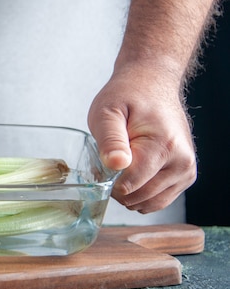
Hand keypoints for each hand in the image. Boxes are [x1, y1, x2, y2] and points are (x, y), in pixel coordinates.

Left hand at [87, 64, 196, 213]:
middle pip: (138, 197)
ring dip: (128, 192)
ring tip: (121, 163)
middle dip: (116, 186)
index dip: (108, 179)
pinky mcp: (184, 176)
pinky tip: (132, 172)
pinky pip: (157, 200)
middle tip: (110, 159)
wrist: (151, 84)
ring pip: (148, 204)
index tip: (102, 160)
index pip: (129, 185)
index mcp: (164, 146)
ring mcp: (186, 171)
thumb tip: (116, 165)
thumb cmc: (127, 96)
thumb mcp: (107, 112)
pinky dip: (140, 193)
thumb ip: (110, 139)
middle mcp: (181, 163)